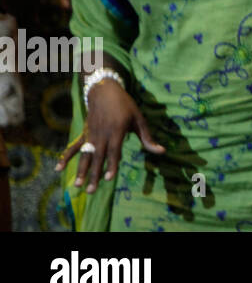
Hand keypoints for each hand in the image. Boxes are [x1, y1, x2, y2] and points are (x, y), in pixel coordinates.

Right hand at [55, 78, 164, 193]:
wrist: (104, 91)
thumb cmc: (125, 105)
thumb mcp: (139, 118)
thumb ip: (148, 137)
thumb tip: (161, 151)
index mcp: (117, 131)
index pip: (114, 151)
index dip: (112, 165)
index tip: (109, 178)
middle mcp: (102, 134)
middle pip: (98, 157)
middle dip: (94, 174)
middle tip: (91, 191)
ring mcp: (91, 135)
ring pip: (85, 155)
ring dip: (81, 170)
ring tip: (77, 185)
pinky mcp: (84, 134)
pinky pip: (74, 147)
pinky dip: (65, 157)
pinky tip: (58, 168)